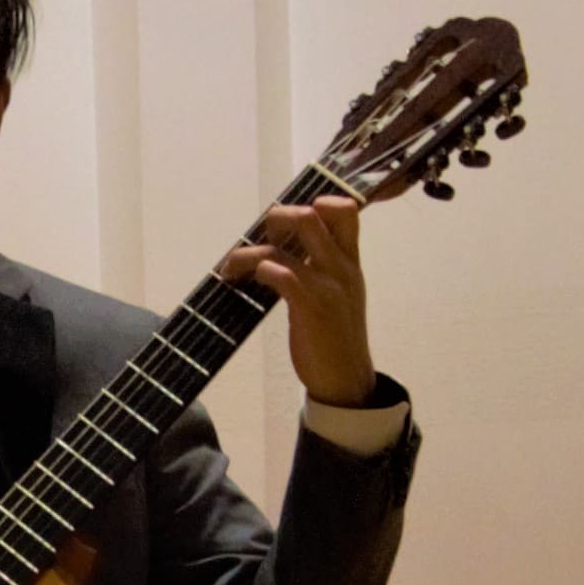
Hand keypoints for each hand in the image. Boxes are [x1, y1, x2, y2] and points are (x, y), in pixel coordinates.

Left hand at [221, 195, 373, 407]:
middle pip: (312, 214)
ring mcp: (327, 287)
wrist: (348, 382)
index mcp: (351, 261)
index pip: (346, 210)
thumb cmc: (338, 338)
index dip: (317, 203)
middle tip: (261, 239)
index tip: (290, 224)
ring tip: (232, 266)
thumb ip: (323, 267)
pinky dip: (256, 271)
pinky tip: (242, 283)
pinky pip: (280, 274)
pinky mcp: (311, 309)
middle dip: (277, 217)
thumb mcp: (341, 294)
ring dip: (248, 252)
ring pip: (284, 246)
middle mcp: (342, 267)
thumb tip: (289, 246)